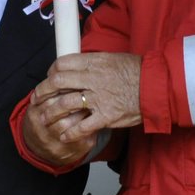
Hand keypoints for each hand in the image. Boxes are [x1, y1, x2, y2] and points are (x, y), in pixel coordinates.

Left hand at [22, 51, 142, 165]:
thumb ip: (95, 62)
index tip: (49, 77)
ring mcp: (98, 98)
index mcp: (94, 63)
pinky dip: (70, 133)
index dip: (51, 71)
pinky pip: (82, 126)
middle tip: (37, 98)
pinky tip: (64, 136)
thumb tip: (81, 65)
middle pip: (57, 82)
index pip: (63, 64)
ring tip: (44, 118)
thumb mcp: (114, 58)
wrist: (158, 86)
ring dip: (50, 112)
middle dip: (42, 91)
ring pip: (65, 104)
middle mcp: (93, 79)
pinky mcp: (106, 116)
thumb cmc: (139, 71)